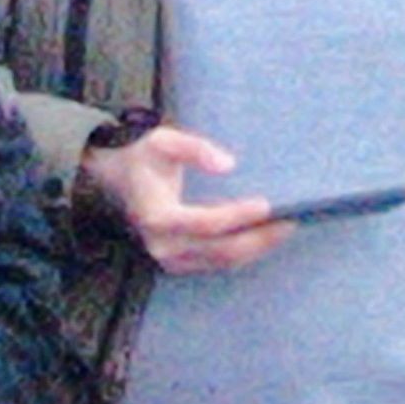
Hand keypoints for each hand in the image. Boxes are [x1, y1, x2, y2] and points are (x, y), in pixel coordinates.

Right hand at [80, 124, 292, 274]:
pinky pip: (215, 263)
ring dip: (254, 248)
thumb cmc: (144, 156)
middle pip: (219, 250)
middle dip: (257, 239)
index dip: (238, 216)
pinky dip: (242, 253)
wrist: (115, 178)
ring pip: (220, 261)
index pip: (205, 223)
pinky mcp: (178, 261)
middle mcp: (163, 244)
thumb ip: (195, 149)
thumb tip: (228, 164)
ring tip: (284, 229)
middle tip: (289, 221)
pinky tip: (264, 237)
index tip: (267, 204)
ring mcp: (169, 258)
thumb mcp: (165, 140)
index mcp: (157, 216)